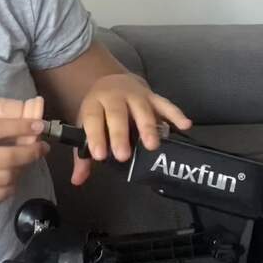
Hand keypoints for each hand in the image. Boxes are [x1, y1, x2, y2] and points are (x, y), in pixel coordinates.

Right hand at [0, 118, 50, 205]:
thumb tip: (19, 127)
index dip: (23, 127)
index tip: (39, 126)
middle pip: (8, 157)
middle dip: (31, 152)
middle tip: (42, 149)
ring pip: (7, 177)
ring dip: (22, 170)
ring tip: (25, 164)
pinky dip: (10, 187)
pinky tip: (11, 179)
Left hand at [71, 72, 191, 185]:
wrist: (112, 82)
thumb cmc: (100, 111)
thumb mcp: (87, 127)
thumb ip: (83, 155)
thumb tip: (77, 180)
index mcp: (94, 104)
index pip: (93, 119)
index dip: (96, 136)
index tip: (99, 155)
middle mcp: (114, 97)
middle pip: (117, 114)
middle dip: (120, 135)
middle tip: (123, 156)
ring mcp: (135, 95)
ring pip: (141, 109)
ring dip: (147, 127)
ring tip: (152, 146)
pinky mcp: (152, 96)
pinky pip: (164, 104)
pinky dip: (175, 114)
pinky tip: (185, 125)